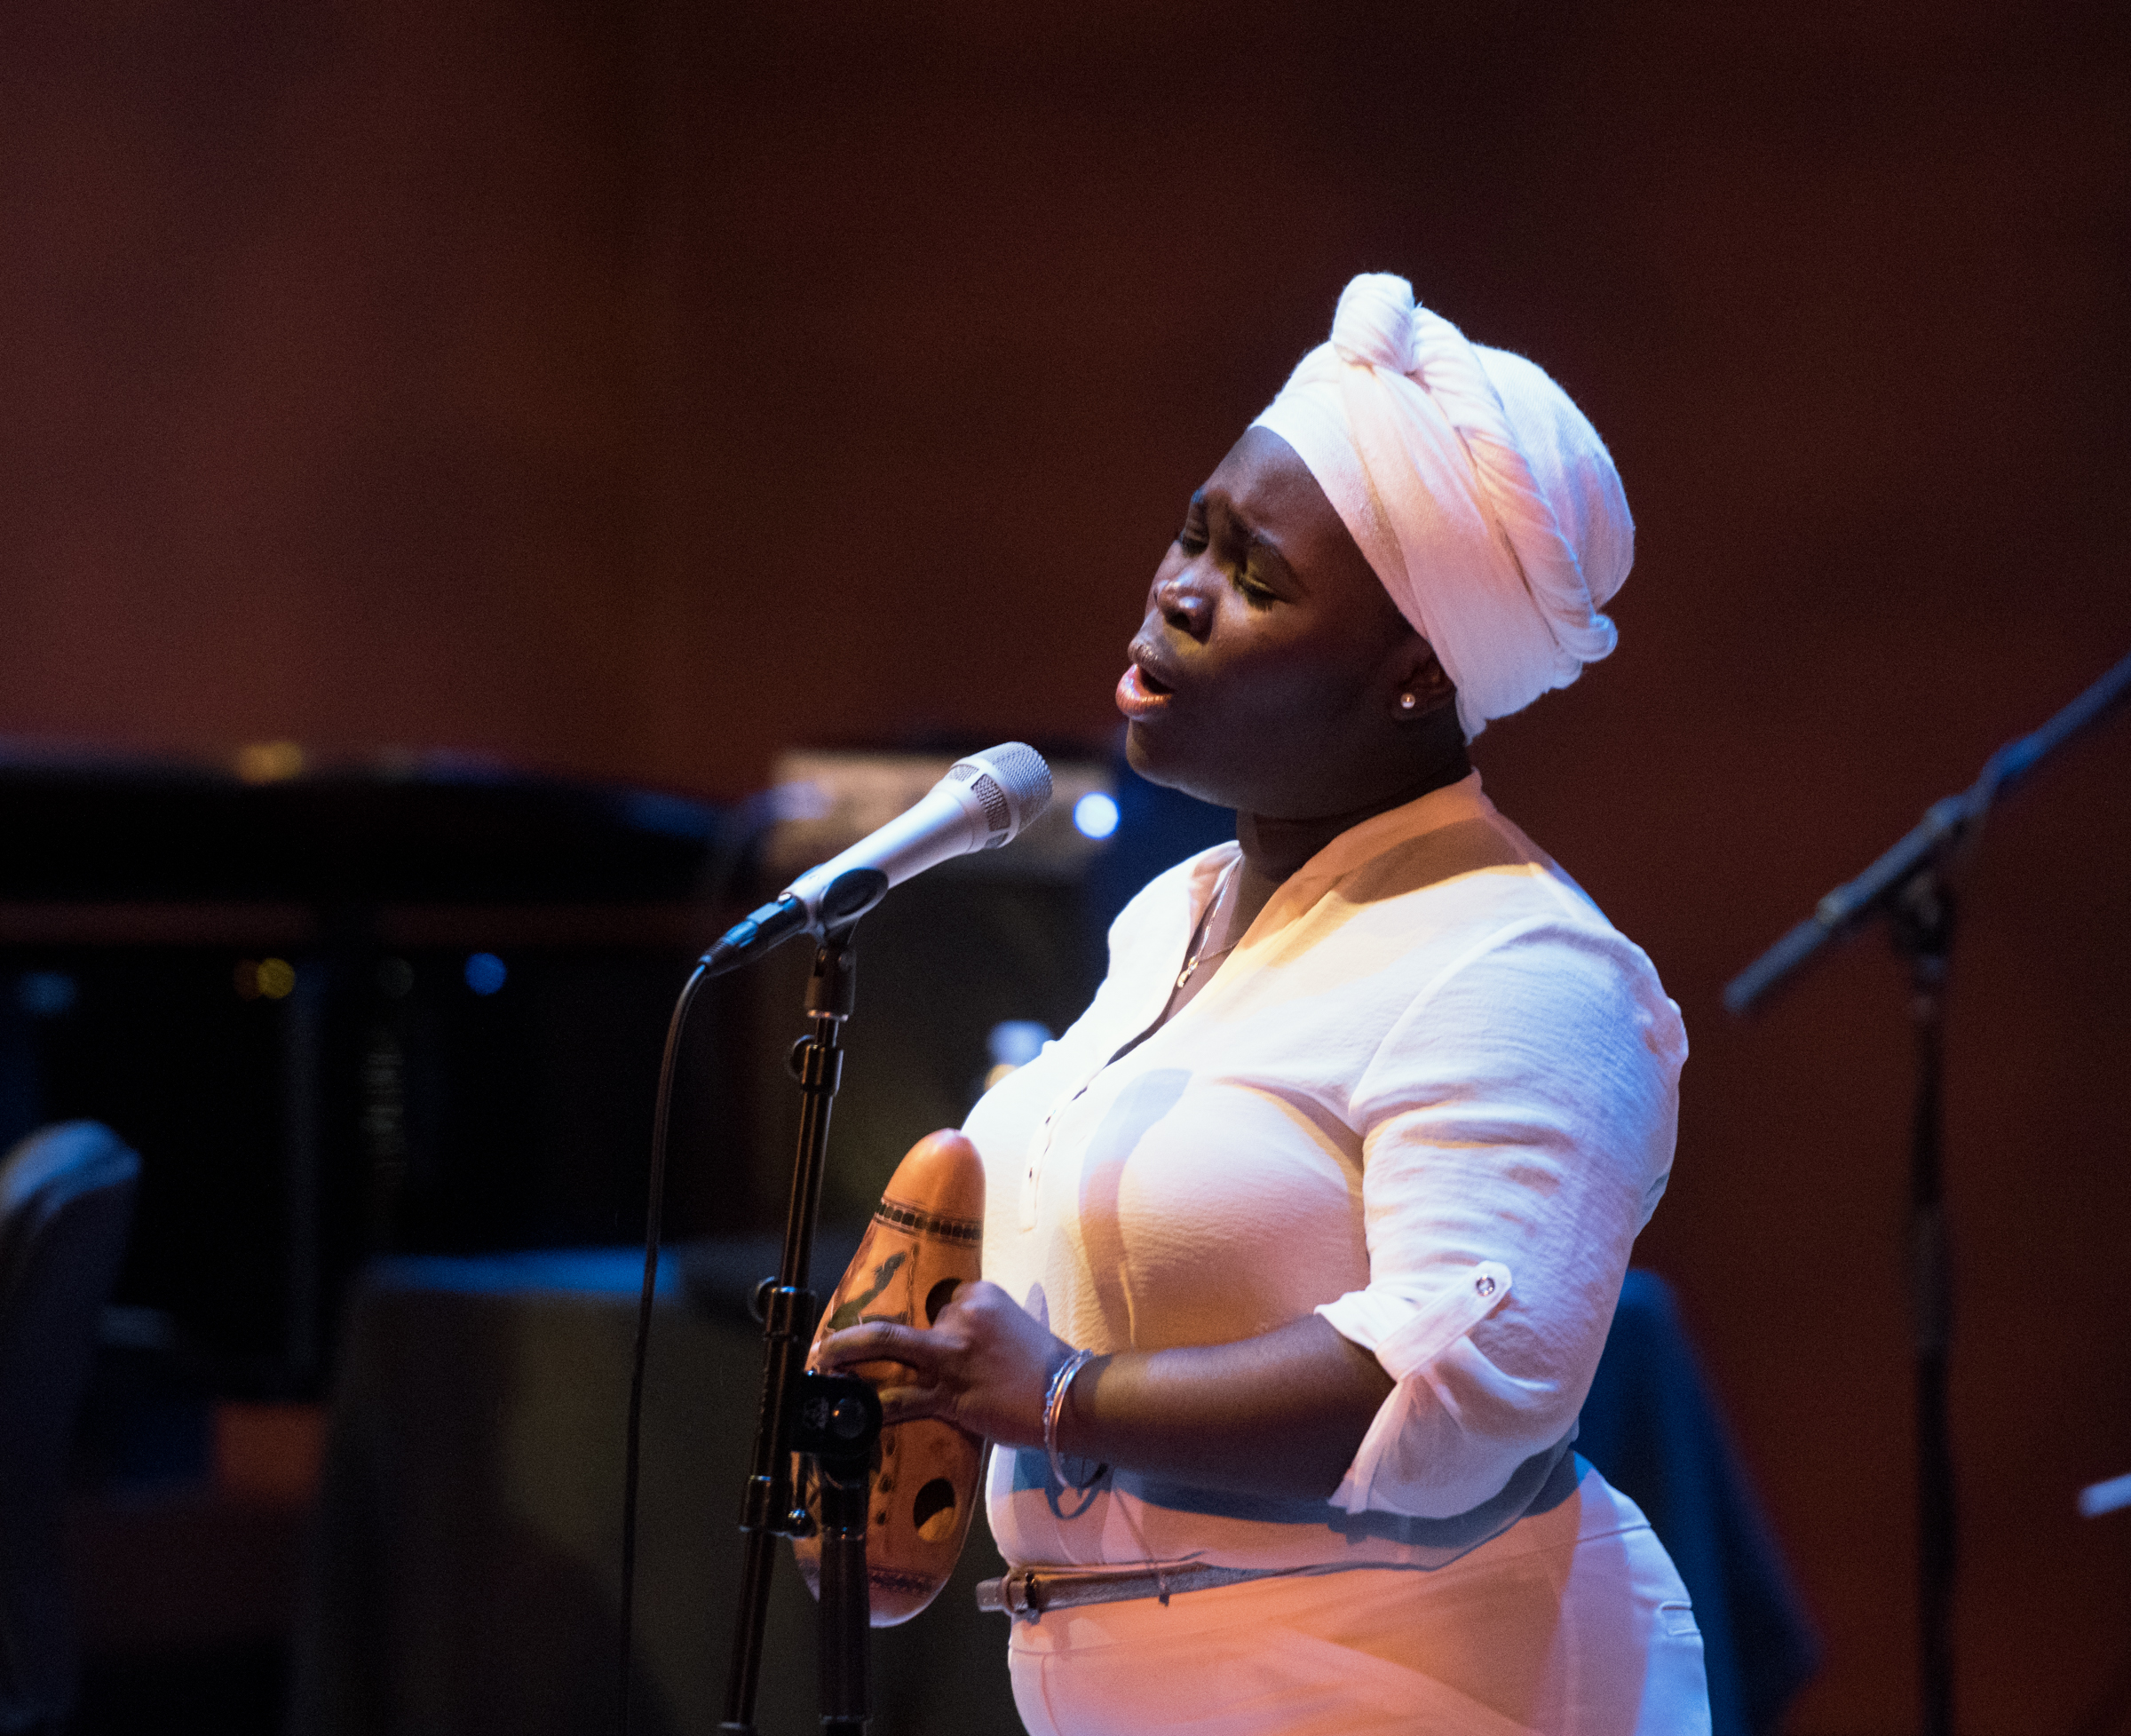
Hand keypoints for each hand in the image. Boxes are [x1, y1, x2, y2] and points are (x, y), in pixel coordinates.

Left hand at [815, 1279, 1070, 1448]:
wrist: (1072, 1397)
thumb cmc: (1047, 1369)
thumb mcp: (1014, 1329)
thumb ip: (980, 1329)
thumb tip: (954, 1349)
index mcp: (979, 1295)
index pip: (936, 1306)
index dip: (924, 1331)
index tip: (915, 1347)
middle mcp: (961, 1317)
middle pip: (896, 1324)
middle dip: (852, 1337)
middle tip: (827, 1348)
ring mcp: (953, 1355)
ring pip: (887, 1349)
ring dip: (848, 1360)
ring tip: (825, 1372)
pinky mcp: (951, 1395)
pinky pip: (901, 1401)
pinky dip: (873, 1409)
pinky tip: (853, 1419)